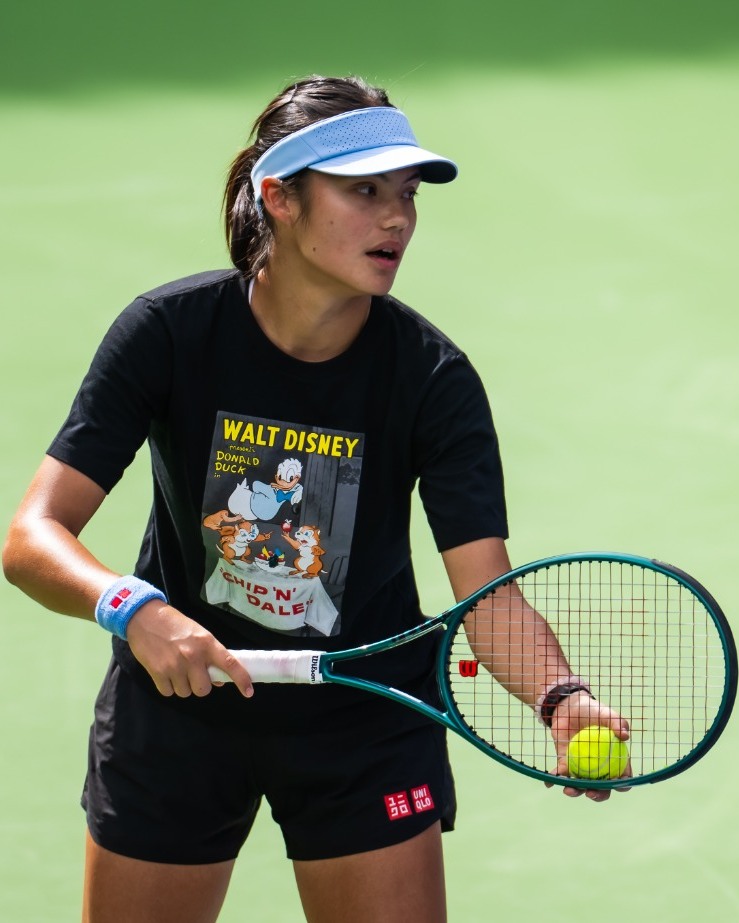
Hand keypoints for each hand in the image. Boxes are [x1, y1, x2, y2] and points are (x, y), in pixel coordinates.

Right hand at [126, 600, 253, 698]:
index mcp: (207, 643)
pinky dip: (168, 687)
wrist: (144, 617)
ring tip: (176, 669)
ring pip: (185, 693)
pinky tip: (164, 672)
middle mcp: (193, 656)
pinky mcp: (158, 673)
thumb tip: (219, 680)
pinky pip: (168, 693)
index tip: (249, 692)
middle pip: (204, 689)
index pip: (230, 664)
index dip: (242, 679)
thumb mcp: (198, 634)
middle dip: (199, 685)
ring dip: (182, 686)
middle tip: (193, 673)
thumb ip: (209, 655)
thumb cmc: (174, 624)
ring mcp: (175, 666)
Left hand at [548, 692, 631, 802]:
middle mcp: (599, 767)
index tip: (615, 784)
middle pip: (602, 788)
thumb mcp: (606, 713)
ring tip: (568, 790)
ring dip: (575, 791)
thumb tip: (625, 735)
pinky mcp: (566, 763)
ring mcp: (582, 767)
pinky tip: (549, 783)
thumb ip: (616, 722)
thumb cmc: (592, 710)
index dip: (621, 784)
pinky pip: (561, 773)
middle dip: (597, 795)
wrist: (569, 706)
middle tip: (590, 793)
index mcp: (614, 759)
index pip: (622, 776)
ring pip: (581, 785)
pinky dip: (555, 779)